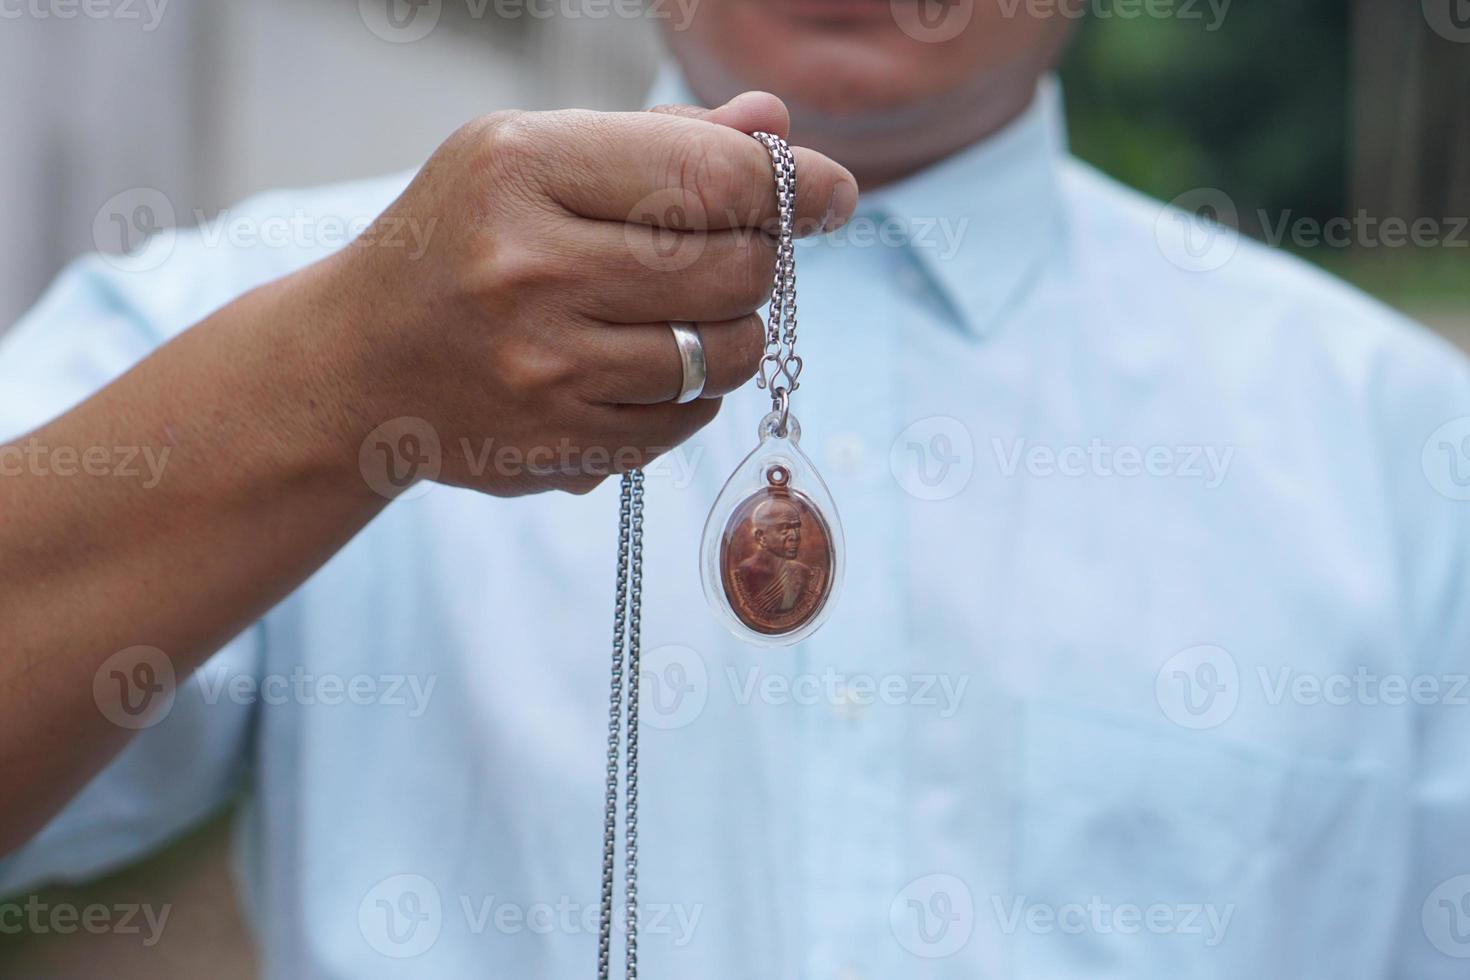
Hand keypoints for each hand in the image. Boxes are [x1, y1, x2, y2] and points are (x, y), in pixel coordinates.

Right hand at [322, 92, 856, 496]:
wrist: (358, 363)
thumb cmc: (460, 241)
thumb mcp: (531, 158)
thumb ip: (659, 142)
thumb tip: (779, 132)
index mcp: (522, 168)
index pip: (712, 174)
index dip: (794, 186)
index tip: (833, 195)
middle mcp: (530, 268)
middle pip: (736, 265)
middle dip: (759, 259)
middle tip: (734, 254)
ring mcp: (544, 368)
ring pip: (727, 353)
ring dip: (734, 331)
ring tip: (688, 312)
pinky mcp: (560, 445)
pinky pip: (689, 418)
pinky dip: (693, 391)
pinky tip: (645, 364)